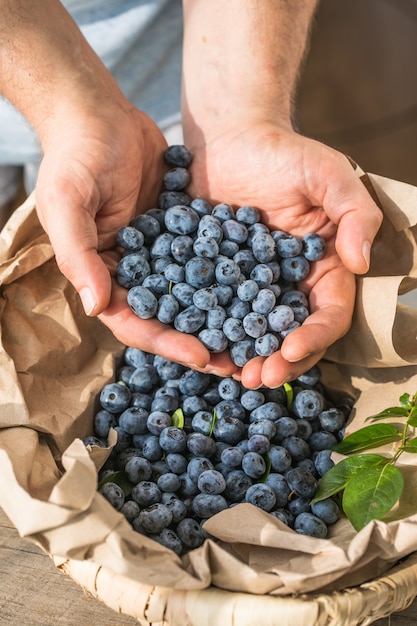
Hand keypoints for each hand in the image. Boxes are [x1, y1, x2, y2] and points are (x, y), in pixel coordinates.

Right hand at [34, 101, 232, 371]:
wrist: (99, 114)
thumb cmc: (75, 157)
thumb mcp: (67, 203)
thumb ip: (79, 254)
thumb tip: (95, 306)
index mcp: (104, 276)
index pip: (134, 321)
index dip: (167, 342)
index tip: (202, 355)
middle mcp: (135, 272)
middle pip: (170, 318)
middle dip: (202, 341)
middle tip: (240, 362)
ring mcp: (161, 253)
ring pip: (195, 294)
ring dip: (223, 316)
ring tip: (257, 335)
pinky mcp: (184, 231)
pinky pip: (210, 258)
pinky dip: (231, 275)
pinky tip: (260, 287)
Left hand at [184, 120, 382, 387]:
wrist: (228, 138)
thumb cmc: (284, 152)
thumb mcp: (329, 174)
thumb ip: (355, 214)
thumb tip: (360, 263)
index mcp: (324, 268)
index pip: (328, 313)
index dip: (314, 336)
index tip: (291, 349)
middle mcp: (289, 284)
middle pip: (290, 334)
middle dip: (278, 360)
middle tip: (257, 379)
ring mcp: (251, 286)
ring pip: (252, 333)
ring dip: (244, 358)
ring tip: (230, 375)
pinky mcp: (216, 281)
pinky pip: (215, 313)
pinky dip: (210, 334)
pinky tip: (200, 349)